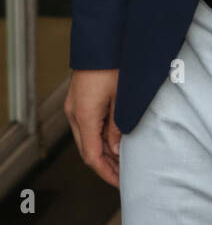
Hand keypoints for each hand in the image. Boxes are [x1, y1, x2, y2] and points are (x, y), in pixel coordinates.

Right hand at [64, 69, 121, 186]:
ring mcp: (73, 107)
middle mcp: (74, 114)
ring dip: (102, 151)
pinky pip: (86, 126)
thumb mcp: (122, 99)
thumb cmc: (114, 66)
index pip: (92, 156)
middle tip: (124, 175)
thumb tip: (116, 150)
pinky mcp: (78, 100)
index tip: (120, 182)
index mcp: (84, 116)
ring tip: (122, 160)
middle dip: (105, 165)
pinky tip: (113, 141)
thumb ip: (118, 127)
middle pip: (87, 150)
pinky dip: (99, 138)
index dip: (106, 172)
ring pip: (86, 139)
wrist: (101, 42)